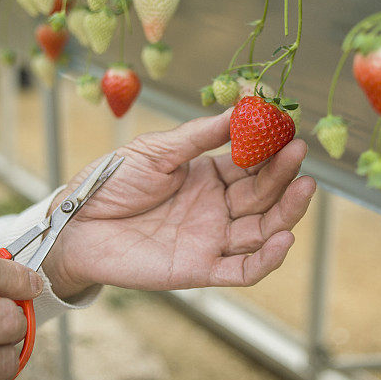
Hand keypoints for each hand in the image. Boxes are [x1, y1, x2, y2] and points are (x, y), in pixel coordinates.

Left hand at [43, 110, 315, 297]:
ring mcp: (210, 240)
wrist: (76, 222)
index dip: (271, 150)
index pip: (251, 165)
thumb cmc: (112, 183)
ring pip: (262, 230)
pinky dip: (267, 259)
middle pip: (262, 196)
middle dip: (284, 174)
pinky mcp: (200, 269)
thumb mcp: (157, 150)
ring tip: (304, 186)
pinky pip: (243, 270)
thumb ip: (199, 136)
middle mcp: (216, 209)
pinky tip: (284, 237)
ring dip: (287, 211)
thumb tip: (239, 110)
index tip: (288, 129)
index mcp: (208, 177)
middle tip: (299, 152)